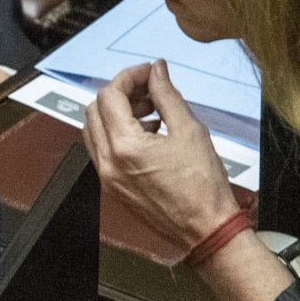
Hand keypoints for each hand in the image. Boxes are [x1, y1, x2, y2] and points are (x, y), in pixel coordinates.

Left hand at [82, 61, 238, 255]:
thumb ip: (167, 95)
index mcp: (125, 147)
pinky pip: (102, 152)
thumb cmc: (202, 188)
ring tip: (150, 112)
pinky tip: (147, 134)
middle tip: (148, 90)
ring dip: (116, 114)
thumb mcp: (189, 130)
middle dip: (120, 93)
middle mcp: (108, 163)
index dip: (129, 76)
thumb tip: (157, 71)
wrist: (205, 229)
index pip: (110, 95)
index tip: (148, 73)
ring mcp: (108, 178)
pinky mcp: (113, 188)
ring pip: (94, 131)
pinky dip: (117, 135)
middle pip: (95, 110)